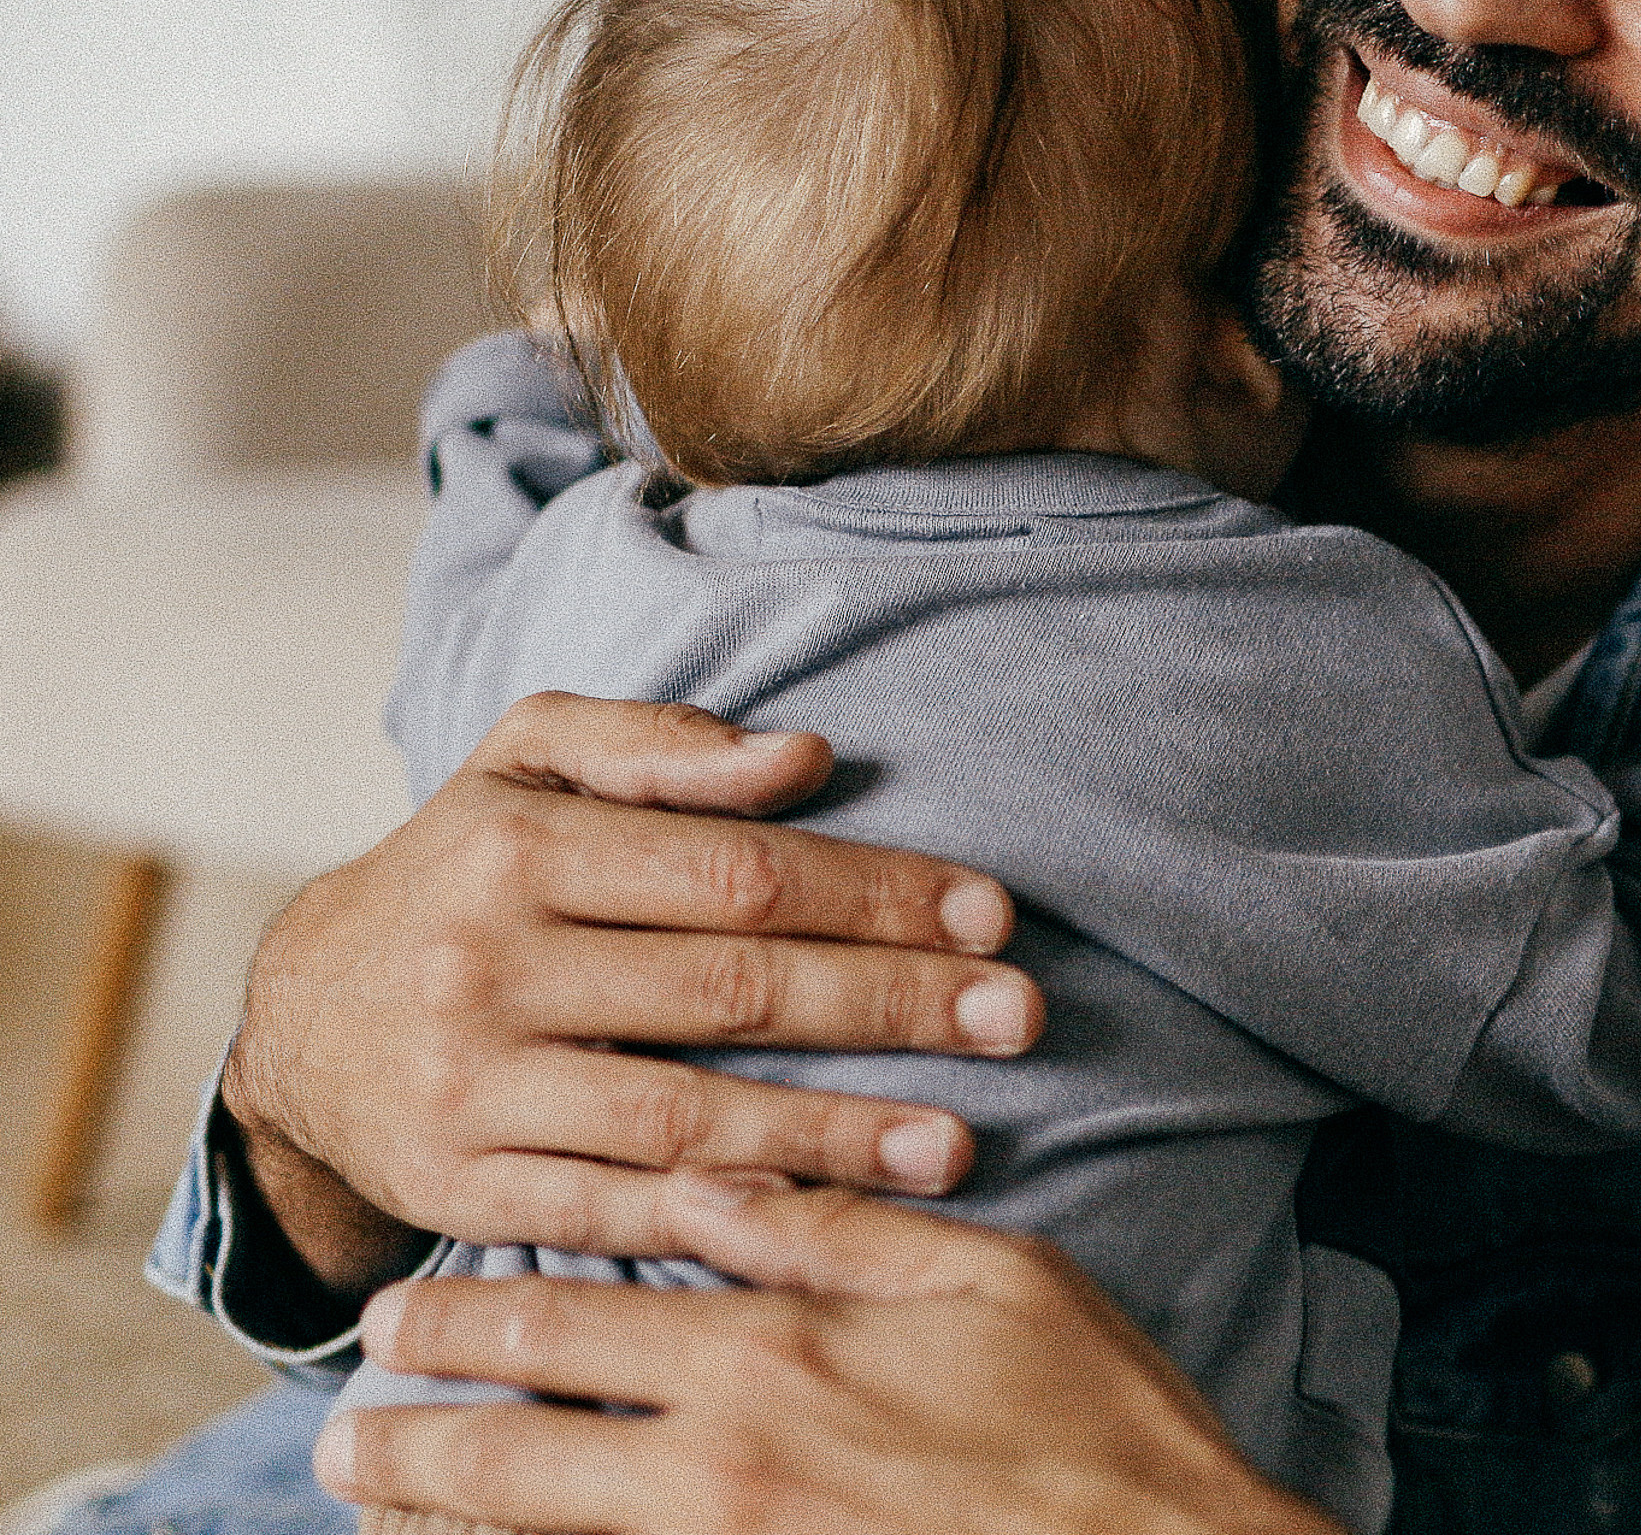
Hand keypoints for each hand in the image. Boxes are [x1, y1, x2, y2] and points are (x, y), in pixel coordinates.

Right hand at [221, 693, 1045, 1296]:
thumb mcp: (526, 758)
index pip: (738, 871)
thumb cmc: (459, 865)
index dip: (875, 891)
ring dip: (834, 1133)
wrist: (300, 1017)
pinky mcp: (461, 1194)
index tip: (990, 912)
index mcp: (522, 846)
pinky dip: (727, 1222)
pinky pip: (613, 1217)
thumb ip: (657, 740)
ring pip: (682, 1118)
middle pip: (731, 991)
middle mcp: (491, 967)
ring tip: (957, 1140)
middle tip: (1018, 1015)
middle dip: (891, 1003)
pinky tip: (829, 1221)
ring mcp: (474, 1092)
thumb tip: (804, 756)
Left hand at [315, 1179, 1336, 1534]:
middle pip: (518, 1459)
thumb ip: (839, 1225)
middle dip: (412, 1440)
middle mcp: (724, 1472)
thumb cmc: (1088, 1413)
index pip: (579, 1327)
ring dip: (442, 1528)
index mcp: (775, 1356)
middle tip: (341, 1427)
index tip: (398, 1312)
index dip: (472, 1321)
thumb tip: (719, 1180)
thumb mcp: (983, 1274)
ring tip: (376, 1505)